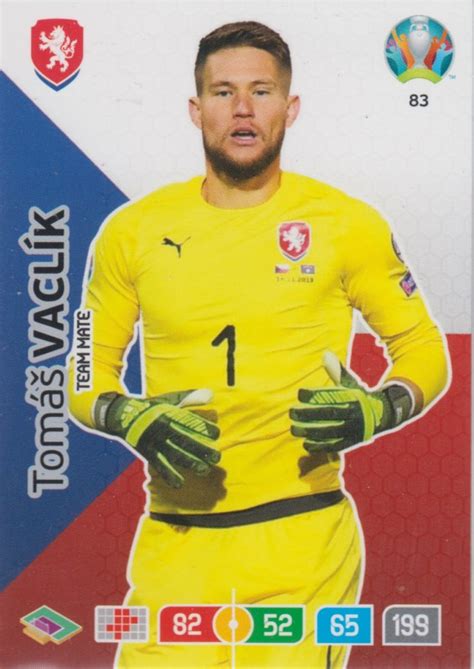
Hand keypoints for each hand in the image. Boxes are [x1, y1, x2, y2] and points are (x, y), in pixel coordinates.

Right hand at [94, 389, 219, 487]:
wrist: (122, 415)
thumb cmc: (152, 407)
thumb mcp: (170, 399)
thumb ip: (190, 398)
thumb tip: (212, 394)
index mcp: (169, 414)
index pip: (190, 422)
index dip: (203, 428)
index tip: (217, 434)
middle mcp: (163, 429)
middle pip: (185, 440)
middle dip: (201, 450)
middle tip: (217, 457)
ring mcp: (155, 442)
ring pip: (174, 455)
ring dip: (190, 463)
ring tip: (204, 470)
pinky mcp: (148, 453)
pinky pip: (159, 465)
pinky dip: (168, 475)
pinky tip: (179, 484)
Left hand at [290, 352, 413, 452]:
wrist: (382, 416)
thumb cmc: (359, 396)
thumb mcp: (351, 383)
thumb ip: (337, 371)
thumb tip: (325, 354)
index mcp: (353, 398)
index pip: (330, 396)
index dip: (314, 395)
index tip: (299, 393)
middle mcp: (353, 414)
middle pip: (328, 414)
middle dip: (308, 414)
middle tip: (291, 412)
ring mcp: (353, 429)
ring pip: (329, 432)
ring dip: (310, 431)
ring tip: (293, 429)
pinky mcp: (351, 441)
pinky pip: (334, 445)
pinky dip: (320, 446)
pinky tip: (306, 444)